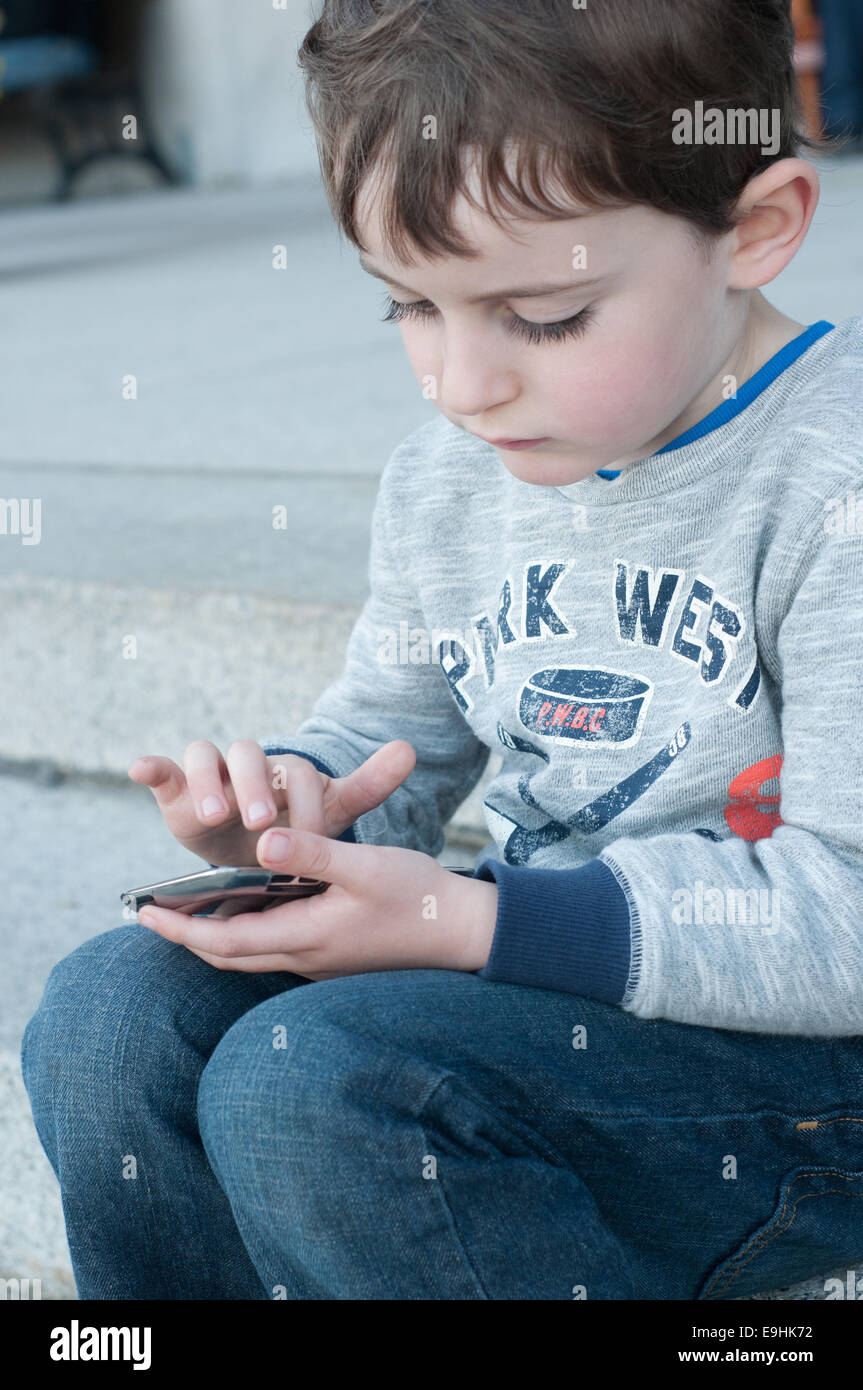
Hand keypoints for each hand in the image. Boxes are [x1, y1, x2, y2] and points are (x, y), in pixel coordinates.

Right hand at [127, 738, 416, 865]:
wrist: (250, 854)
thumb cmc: (294, 830)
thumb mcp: (333, 813)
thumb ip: (368, 783)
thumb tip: (411, 747)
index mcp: (288, 770)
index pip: (297, 771)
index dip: (303, 801)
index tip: (311, 836)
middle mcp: (249, 765)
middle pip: (250, 756)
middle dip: (255, 787)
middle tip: (262, 822)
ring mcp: (212, 775)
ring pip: (206, 757)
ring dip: (211, 783)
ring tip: (218, 816)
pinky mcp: (177, 790)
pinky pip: (163, 769)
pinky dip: (152, 766)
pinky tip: (141, 769)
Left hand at [136, 828, 498, 978]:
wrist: (465, 932)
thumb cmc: (418, 895)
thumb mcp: (366, 865)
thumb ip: (313, 852)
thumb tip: (262, 843)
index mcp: (306, 937)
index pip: (224, 942)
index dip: (180, 929)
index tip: (143, 913)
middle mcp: (306, 958)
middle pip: (228, 955)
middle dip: (186, 936)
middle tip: (149, 915)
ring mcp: (320, 962)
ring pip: (251, 954)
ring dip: (214, 936)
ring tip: (186, 911)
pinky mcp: (334, 956)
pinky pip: (275, 949)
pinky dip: (247, 932)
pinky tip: (246, 910)